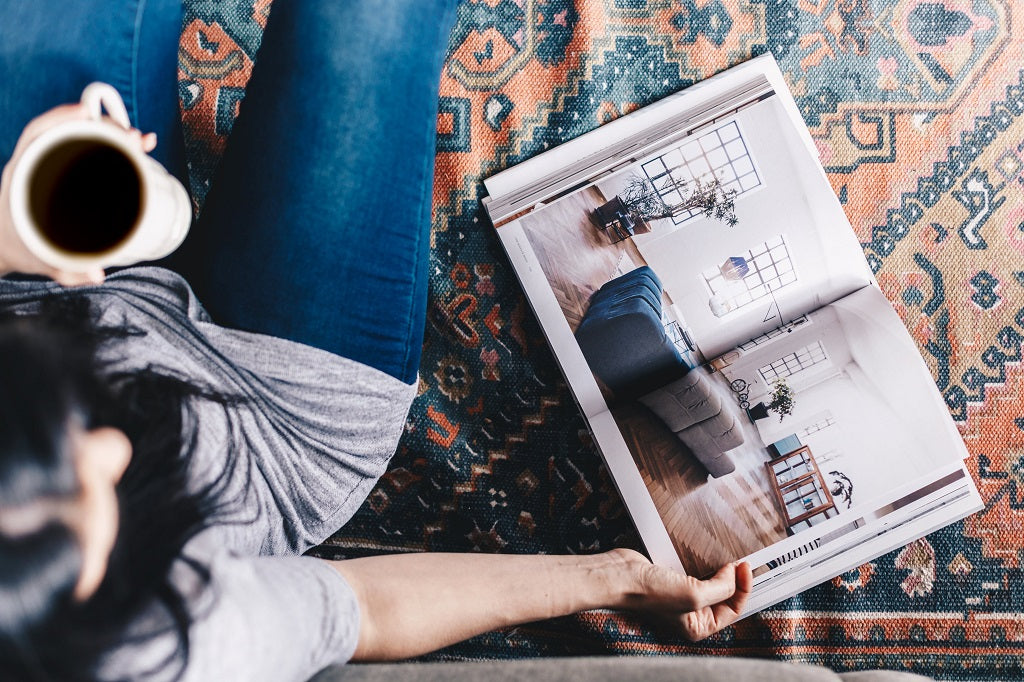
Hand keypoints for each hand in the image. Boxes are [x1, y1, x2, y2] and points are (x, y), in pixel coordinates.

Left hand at [0, 103, 156, 285]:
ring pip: (84, 140)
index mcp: (22, 176)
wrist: (8, 247)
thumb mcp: (42, 262)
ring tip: (140, 141)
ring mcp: (55, 168)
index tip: (86, 112)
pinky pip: (89, 152)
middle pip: (71, 132)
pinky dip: (112, 148)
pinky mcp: (70, 173)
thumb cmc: (21, 249)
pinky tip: (133, 150)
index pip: (39, 135)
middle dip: (104, 128)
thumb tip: (97, 274)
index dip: (61, 118)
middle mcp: (38, 166)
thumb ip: (68, 271)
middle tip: (132, 136)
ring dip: (113, 136)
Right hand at [610, 548, 751, 640]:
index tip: (743, 567)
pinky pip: (698, 571)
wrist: (620, 575)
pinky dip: (706, 563)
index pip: (733, 609)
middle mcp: (692, 614)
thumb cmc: (649, 593)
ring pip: (712, 582)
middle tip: (740, 560)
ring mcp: (683, 595)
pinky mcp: (675, 578)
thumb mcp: (693, 594)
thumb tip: (735, 573)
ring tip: (729, 557)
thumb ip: (721, 588)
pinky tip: (710, 554)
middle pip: (725, 597)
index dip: (742, 588)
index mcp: (698, 626)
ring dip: (721, 570)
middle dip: (734, 580)